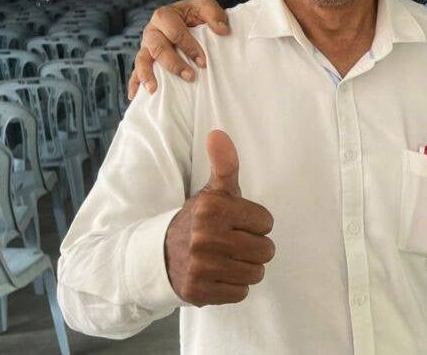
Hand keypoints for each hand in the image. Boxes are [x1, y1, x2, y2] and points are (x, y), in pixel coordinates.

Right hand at [128, 0, 229, 98]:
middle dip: (174, 64)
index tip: (203, 62)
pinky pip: (135, 72)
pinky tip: (135, 96)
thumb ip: (214, 14)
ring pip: (142, 60)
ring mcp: (145, 46)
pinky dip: (134, 83)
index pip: (175, 32)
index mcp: (165, 16)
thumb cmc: (195, 15)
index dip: (189, 47)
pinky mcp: (145, 59)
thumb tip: (223, 31)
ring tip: (154, 90)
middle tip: (190, 77)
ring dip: (148, 75)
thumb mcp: (205, 8)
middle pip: (158, 48)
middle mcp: (152, 31)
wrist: (186, 19)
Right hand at [165, 130, 274, 305]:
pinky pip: (240, 293)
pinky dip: (234, 287)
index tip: (238, 223)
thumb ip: (224, 164)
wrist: (160, 256)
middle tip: (235, 243)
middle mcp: (205, 237)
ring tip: (228, 259)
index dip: (256, 224)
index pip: (266, 222)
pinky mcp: (198, 291)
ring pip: (255, 273)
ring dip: (246, 268)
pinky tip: (219, 275)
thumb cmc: (199, 220)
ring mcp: (200, 267)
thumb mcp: (213, 192)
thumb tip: (218, 133)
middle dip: (255, 247)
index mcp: (212, 209)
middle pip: (265, 250)